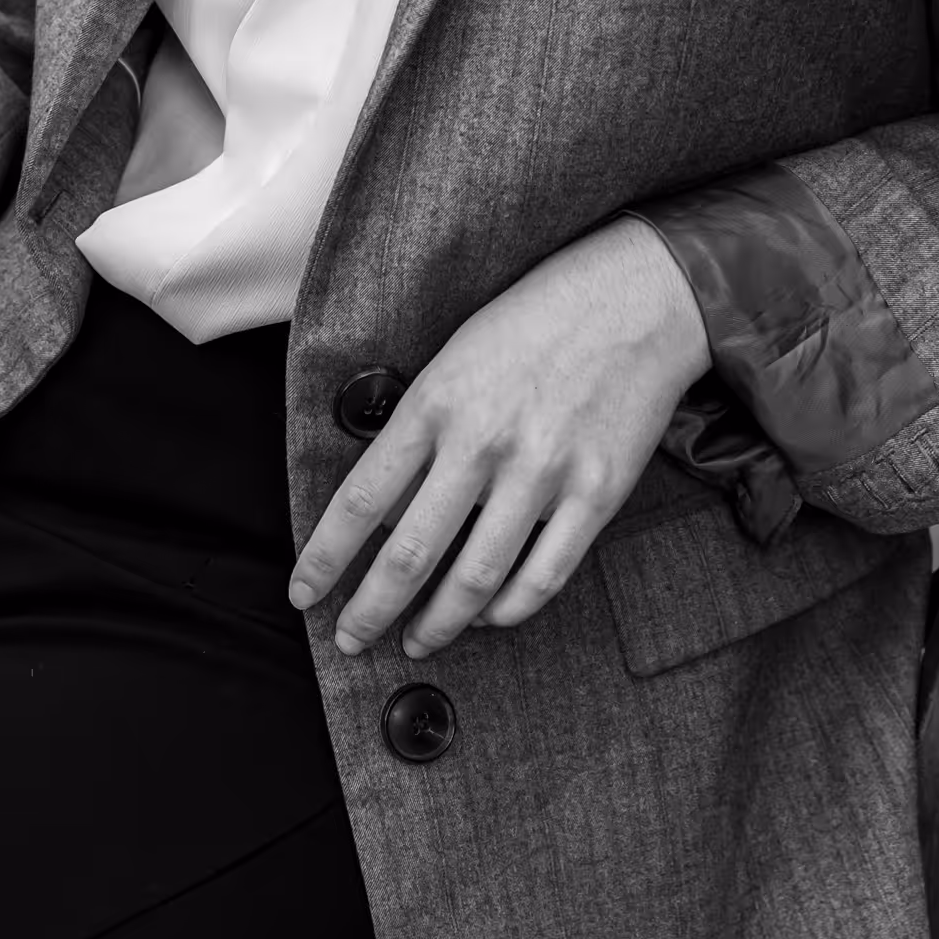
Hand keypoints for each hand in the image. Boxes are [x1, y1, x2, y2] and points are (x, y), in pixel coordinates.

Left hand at [288, 215, 710, 658]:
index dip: (325, 558)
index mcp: (436, 402)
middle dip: (370, 609)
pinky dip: (509, 610)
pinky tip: (488, 616)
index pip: (361, 500)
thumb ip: (420, 431)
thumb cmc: (535, 322)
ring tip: (417, 641)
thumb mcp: (455, 357)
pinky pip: (544, 575)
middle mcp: (484, 441)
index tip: (303, 593)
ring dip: (439, 624)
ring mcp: (543, 471)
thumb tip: (385, 512)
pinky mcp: (596, 492)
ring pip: (476, 579)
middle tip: (351, 640)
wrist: (636, 297)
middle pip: (410, 554)